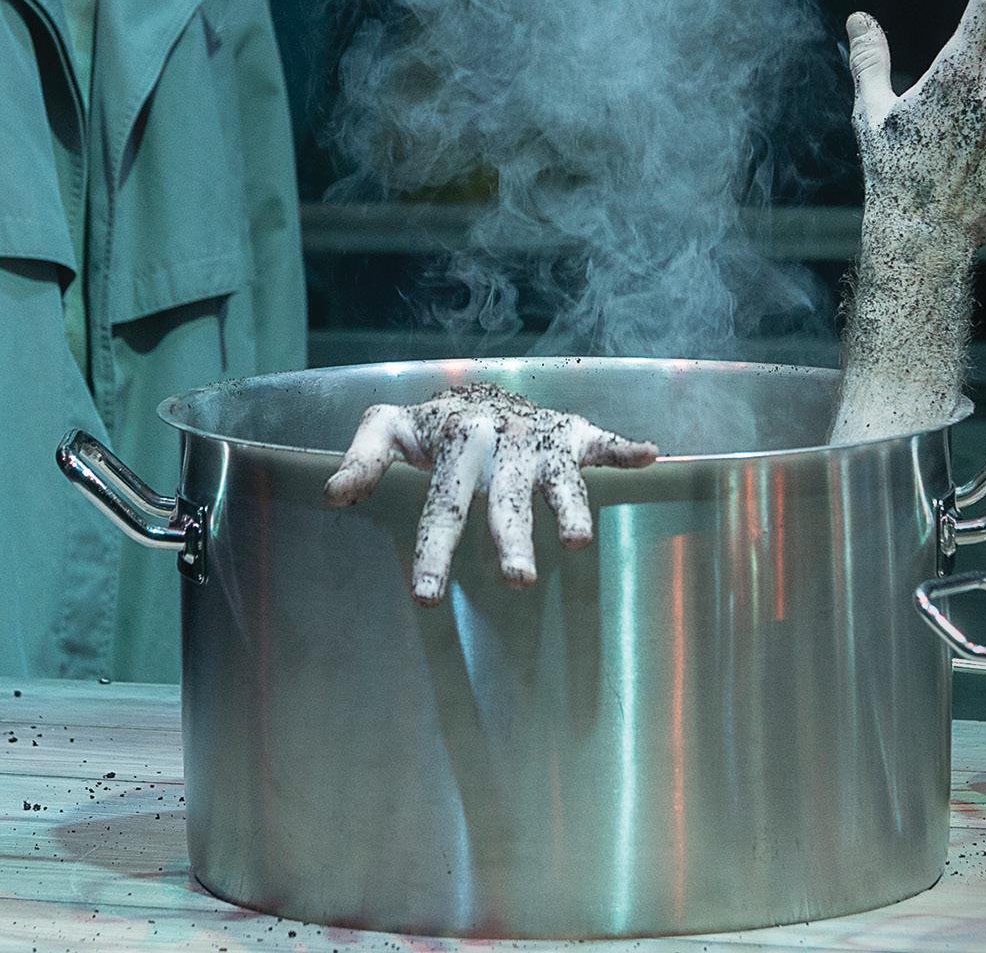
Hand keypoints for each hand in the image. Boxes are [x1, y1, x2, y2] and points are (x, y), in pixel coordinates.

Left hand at [324, 384, 657, 598]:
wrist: (482, 388)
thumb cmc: (434, 425)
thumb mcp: (390, 429)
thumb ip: (363, 459)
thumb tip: (334, 497)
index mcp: (458, 443)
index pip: (443, 505)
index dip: (433, 550)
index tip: (426, 596)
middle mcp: (503, 442)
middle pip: (506, 499)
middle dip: (511, 537)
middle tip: (517, 582)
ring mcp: (543, 440)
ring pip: (560, 478)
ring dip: (571, 508)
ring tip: (577, 542)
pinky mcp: (575, 434)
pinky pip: (605, 441)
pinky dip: (627, 449)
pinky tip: (651, 457)